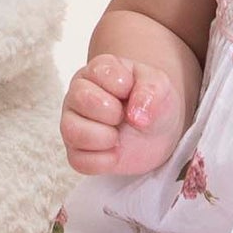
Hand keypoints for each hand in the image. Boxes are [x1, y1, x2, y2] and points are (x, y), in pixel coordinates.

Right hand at [62, 53, 184, 176]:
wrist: (158, 132)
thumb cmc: (152, 103)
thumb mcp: (161, 86)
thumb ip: (151, 90)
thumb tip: (136, 115)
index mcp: (97, 71)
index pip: (100, 73)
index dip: (124, 87)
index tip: (132, 92)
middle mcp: (78, 94)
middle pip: (80, 99)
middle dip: (112, 112)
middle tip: (124, 116)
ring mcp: (73, 123)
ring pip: (71, 130)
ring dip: (104, 138)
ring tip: (118, 137)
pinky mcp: (76, 152)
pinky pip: (78, 160)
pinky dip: (103, 161)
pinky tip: (115, 153)